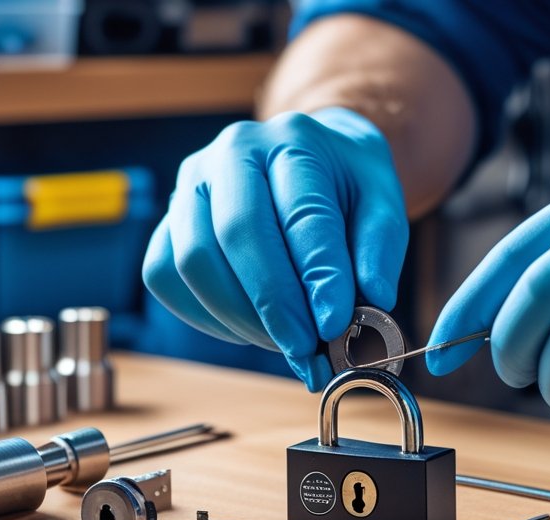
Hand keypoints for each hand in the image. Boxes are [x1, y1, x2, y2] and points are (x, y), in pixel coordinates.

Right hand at [142, 108, 407, 390]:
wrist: (306, 161)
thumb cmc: (343, 187)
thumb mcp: (382, 202)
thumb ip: (380, 248)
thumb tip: (374, 300)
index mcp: (293, 140)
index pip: (303, 214)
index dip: (319, 276)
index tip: (335, 325)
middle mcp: (231, 154)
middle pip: (237, 233)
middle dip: (274, 303)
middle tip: (306, 349)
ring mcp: (190, 186)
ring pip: (195, 260)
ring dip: (241, 317)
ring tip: (286, 343)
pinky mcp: (168, 223)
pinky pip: (166, 277)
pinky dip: (207, 316)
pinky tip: (251, 328)